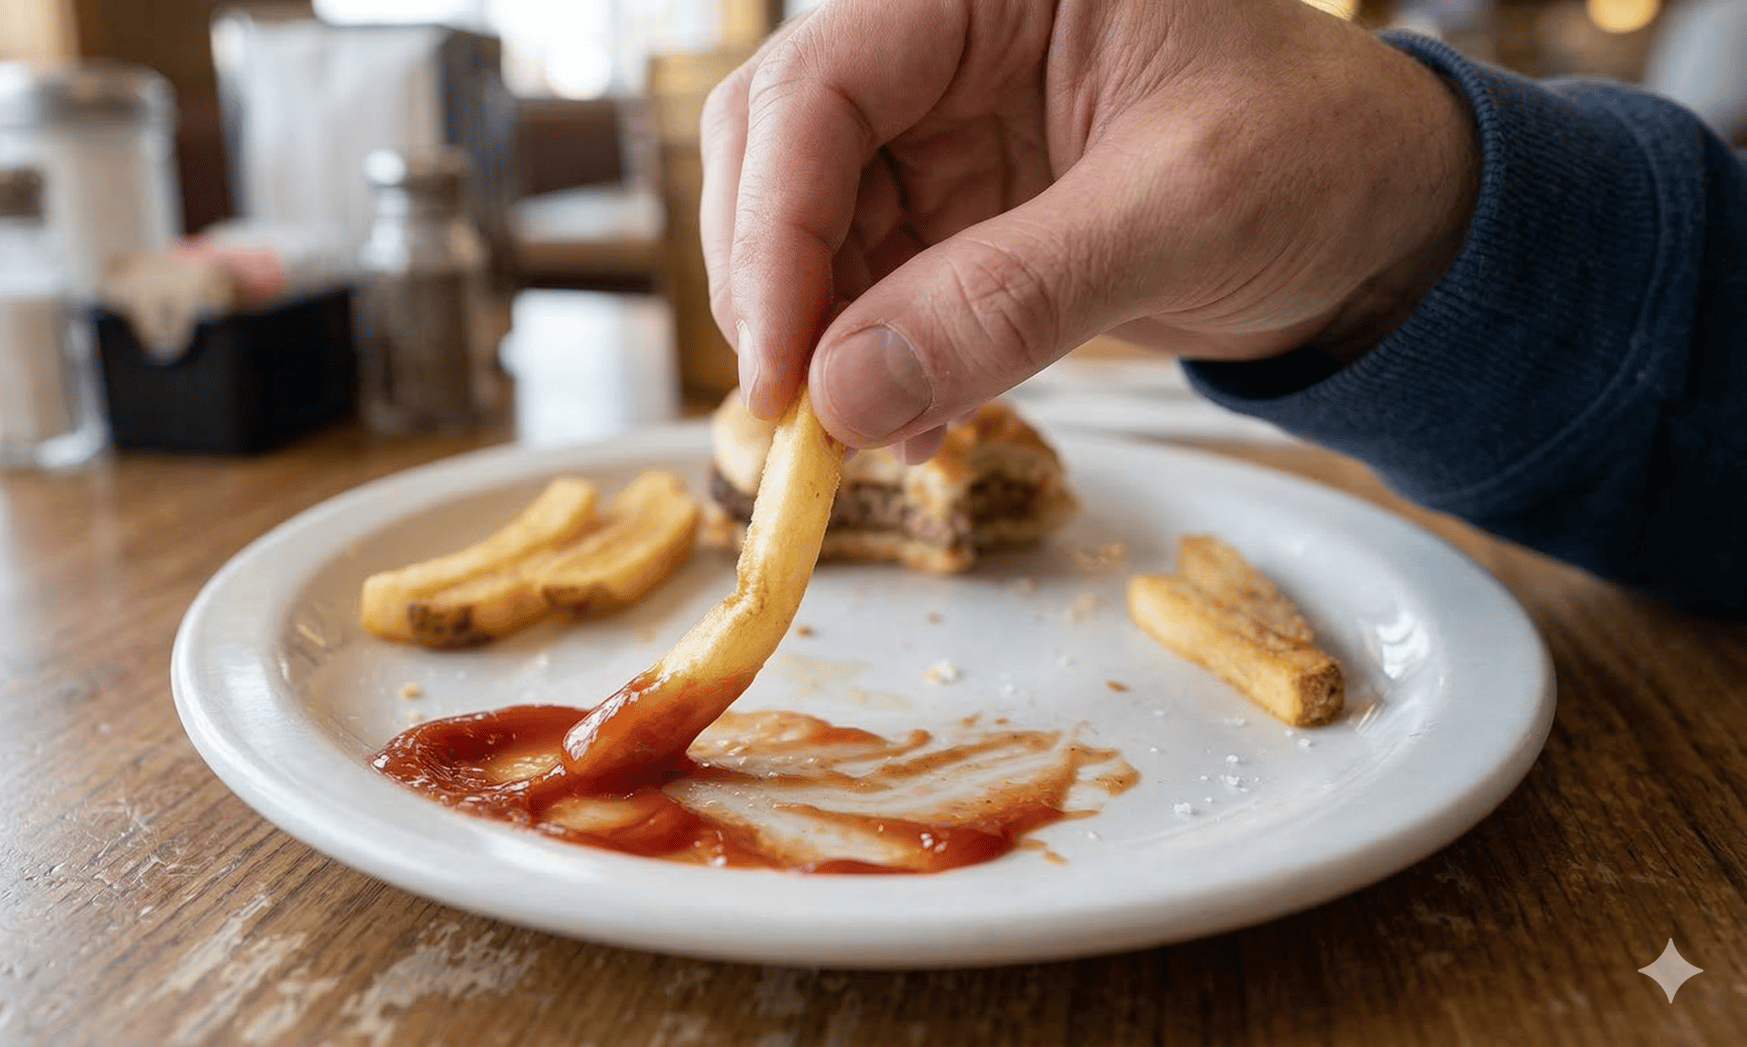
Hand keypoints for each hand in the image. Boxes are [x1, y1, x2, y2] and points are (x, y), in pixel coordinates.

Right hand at [699, 0, 1476, 458]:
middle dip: (777, 286)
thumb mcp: (1185, 209)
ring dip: (820, 345)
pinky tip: (909, 426)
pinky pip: (865, 291)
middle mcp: (946, 49)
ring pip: (808, 234)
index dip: (775, 229)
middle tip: (798, 412)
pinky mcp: (955, 219)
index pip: (822, 87)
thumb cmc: (1320, 155)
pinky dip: (870, 367)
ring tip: (875, 436)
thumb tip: (846, 392)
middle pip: (779, 152)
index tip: (781, 368)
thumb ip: (1016, 295)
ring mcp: (942, 137)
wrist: (1383, 219)